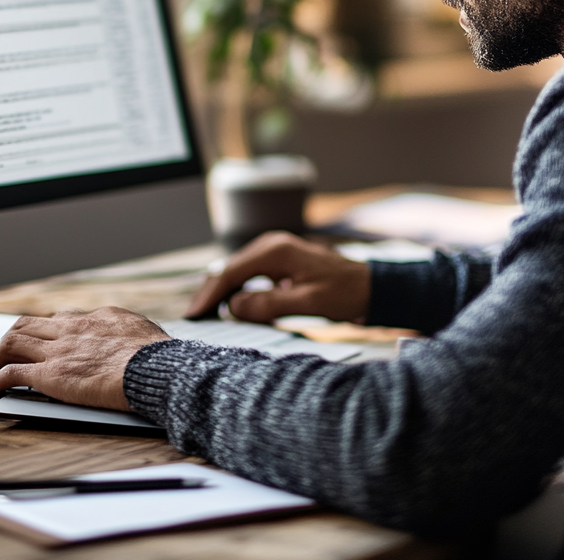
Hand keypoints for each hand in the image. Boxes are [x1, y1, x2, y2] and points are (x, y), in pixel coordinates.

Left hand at [0, 307, 168, 410]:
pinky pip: (12, 373)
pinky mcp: (50, 374)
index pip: (61, 320)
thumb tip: (129, 337)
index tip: (43, 344)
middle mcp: (72, 328)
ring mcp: (58, 350)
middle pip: (27, 324)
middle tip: (6, 356)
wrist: (152, 368)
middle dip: (11, 339)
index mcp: (95, 318)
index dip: (47, 333)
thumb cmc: (155, 356)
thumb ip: (126, 332)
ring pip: (12, 341)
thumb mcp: (142, 331)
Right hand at [185, 232, 370, 324]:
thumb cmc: (343, 294)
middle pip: (229, 269)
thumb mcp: (307, 303)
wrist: (369, 287)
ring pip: (237, 271)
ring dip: (222, 291)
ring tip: (206, 315)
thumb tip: (233, 307)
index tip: (194, 315)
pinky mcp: (280, 261)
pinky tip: (230, 306)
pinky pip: (250, 274)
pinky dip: (237, 289)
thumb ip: (269, 304)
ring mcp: (275, 251)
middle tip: (194, 318)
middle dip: (210, 293)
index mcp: (276, 251)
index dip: (210, 294)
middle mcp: (271, 245)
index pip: (230, 272)